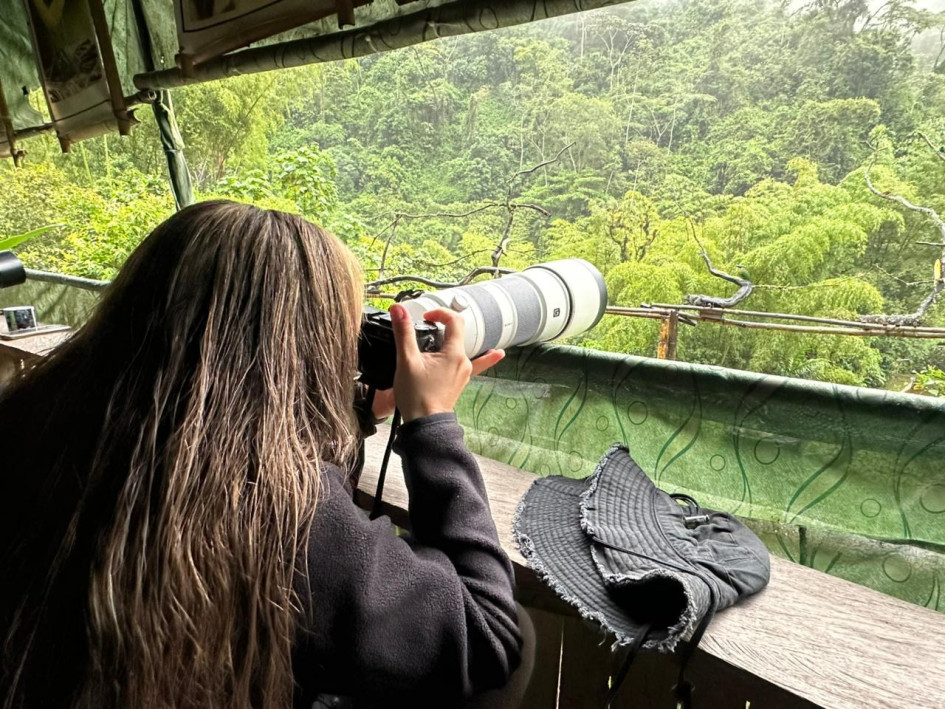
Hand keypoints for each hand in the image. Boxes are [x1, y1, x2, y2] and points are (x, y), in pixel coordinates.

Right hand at [389, 304, 504, 421]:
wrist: (425, 424)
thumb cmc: (417, 397)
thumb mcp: (407, 361)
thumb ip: (403, 333)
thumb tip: (398, 310)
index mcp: (454, 354)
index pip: (454, 320)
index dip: (440, 313)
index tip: (426, 317)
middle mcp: (464, 362)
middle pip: (458, 334)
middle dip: (442, 326)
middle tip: (426, 326)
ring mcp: (464, 373)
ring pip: (462, 348)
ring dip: (454, 338)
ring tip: (448, 331)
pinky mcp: (460, 382)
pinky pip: (475, 365)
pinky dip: (485, 357)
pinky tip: (497, 353)